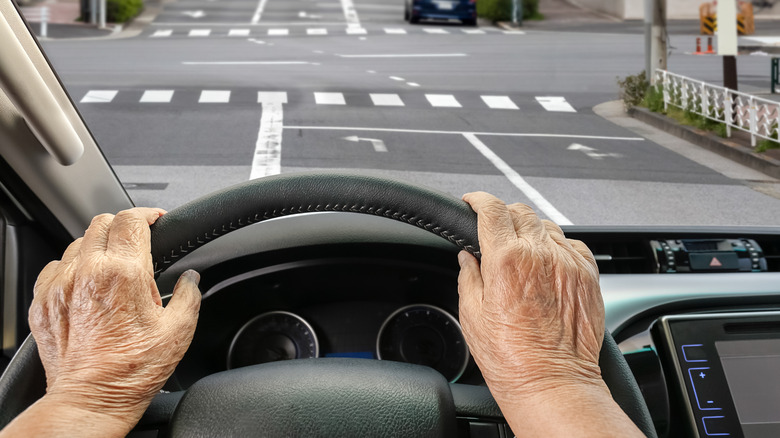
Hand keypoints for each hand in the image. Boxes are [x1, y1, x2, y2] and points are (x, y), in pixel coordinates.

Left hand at [28, 208, 200, 427]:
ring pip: (78, 242)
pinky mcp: (43, 302)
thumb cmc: (133, 370)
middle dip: (124, 226)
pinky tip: (87, 284)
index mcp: (124, 273)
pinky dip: (73, 267)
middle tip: (139, 242)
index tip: (156, 219)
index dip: (148, 214)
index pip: (131, 219)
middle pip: (102, 223)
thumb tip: (191, 279)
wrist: (90, 400)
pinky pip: (55, 267)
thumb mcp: (179, 330)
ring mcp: (60, 286)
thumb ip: (190, 294)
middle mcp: (87, 273)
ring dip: (98, 246)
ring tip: (114, 268)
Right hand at [457, 192, 605, 402]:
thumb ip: (469, 276)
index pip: (492, 210)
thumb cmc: (510, 358)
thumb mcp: (472, 315)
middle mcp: (540, 255)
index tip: (473, 201)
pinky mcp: (588, 276)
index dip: (479, 199)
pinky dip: (557, 246)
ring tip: (522, 252)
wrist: (552, 383)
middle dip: (503, 215)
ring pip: (547, 225)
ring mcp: (568, 263)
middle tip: (495, 231)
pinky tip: (548, 264)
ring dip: (531, 231)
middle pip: (520, 212)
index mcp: (507, 260)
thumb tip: (468, 258)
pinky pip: (573, 244)